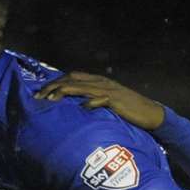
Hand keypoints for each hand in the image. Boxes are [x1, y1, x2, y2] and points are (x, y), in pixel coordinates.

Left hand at [35, 72, 166, 130]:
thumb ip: (92, 100)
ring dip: (65, 92)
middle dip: (53, 86)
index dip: (55, 82)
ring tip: (50, 100)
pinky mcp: (116, 100)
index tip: (41, 92)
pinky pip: (100, 99)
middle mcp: (101, 82)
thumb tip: (75, 107)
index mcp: (98, 81)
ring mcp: (108, 90)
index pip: (72, 77)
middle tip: (38, 96)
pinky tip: (80, 108)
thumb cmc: (128, 109)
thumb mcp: (107, 102)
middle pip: (72, 80)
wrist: (150, 113)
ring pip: (82, 87)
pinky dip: (90, 103)